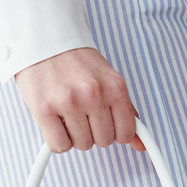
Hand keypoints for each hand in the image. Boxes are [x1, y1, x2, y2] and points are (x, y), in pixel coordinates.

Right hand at [14, 47, 145, 153]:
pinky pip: (59, 146)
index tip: (105, 124)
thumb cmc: (77, 64)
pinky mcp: (45, 110)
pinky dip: (57, 140)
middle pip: (104, 141)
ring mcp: (69, 102)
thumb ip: (126, 112)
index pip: (126, 134)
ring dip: (74, 135)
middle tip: (82, 113)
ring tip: (67, 113)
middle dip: (93, 132)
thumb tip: (141, 145)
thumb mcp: (109, 81)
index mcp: (115, 87)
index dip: (115, 133)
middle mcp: (94, 94)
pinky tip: (55, 121)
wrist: (45, 41)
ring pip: (82, 145)